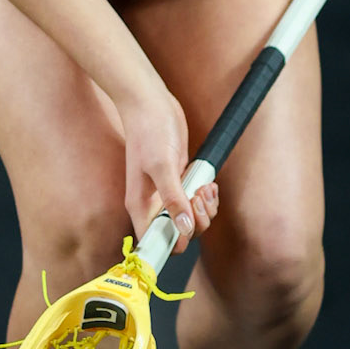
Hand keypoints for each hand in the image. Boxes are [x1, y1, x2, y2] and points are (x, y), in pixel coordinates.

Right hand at [117, 83, 220, 256]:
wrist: (151, 104)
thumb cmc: (149, 132)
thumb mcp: (162, 165)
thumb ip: (173, 198)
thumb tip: (184, 229)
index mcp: (140, 207)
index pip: (154, 243)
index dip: (172, 243)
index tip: (186, 228)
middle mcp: (153, 205)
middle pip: (179, 234)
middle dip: (195, 222)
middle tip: (198, 197)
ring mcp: (167, 193)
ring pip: (192, 219)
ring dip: (205, 209)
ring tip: (205, 188)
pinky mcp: (180, 182)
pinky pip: (197, 202)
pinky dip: (207, 198)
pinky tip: (209, 184)